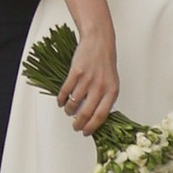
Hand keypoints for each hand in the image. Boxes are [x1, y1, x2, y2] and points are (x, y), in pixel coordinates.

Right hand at [56, 17, 119, 132]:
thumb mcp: (111, 82)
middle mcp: (100, 87)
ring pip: (74, 104)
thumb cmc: (105, 62)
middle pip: (86, 113)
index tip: (86, 132)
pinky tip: (61, 101)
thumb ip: (105, 98)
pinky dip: (61, 99)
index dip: (92, 127)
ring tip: (68, 111)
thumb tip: (95, 117)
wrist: (99, 41)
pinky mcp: (76, 72)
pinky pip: (66, 92)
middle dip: (78, 124)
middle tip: (75, 126)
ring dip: (69, 111)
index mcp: (112, 91)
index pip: (101, 116)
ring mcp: (88, 80)